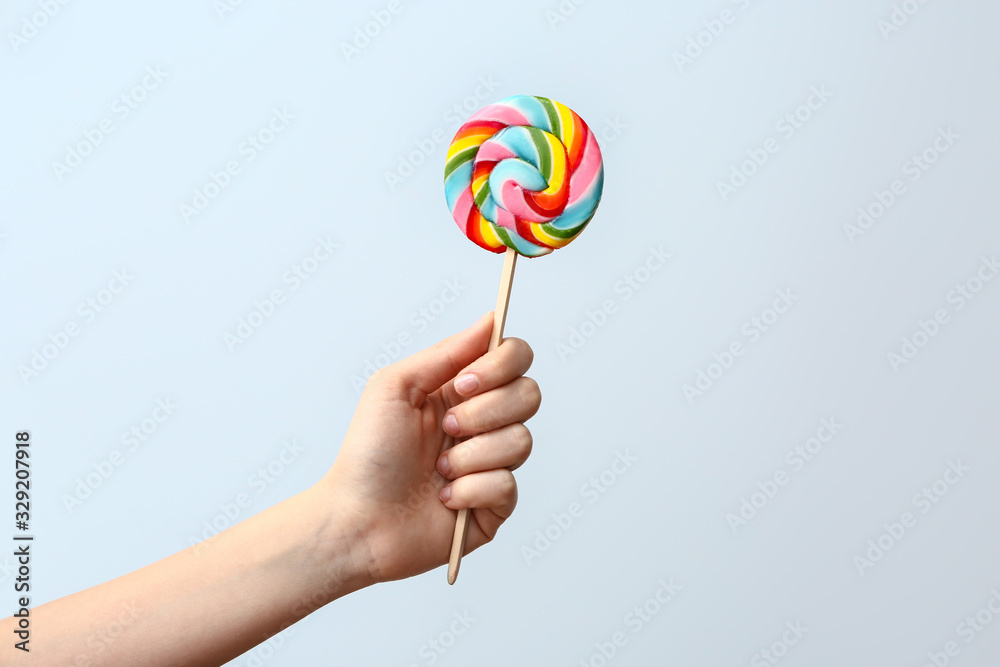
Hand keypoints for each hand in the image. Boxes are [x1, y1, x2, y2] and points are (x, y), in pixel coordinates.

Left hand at [320, 313, 539, 582]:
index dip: (500, 365)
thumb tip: (490, 320)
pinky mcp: (495, 504)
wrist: (357, 520)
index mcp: (462, 391)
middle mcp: (483, 423)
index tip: (464, 383)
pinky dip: (469, 490)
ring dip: (471, 455)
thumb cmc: (368, 455)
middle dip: (484, 412)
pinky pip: (507, 485)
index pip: (514, 358)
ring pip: (521, 441)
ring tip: (438, 469)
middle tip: (445, 429)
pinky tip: (444, 498)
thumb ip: (446, 352)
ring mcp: (493, 464)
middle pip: (529, 394)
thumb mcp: (395, 386)